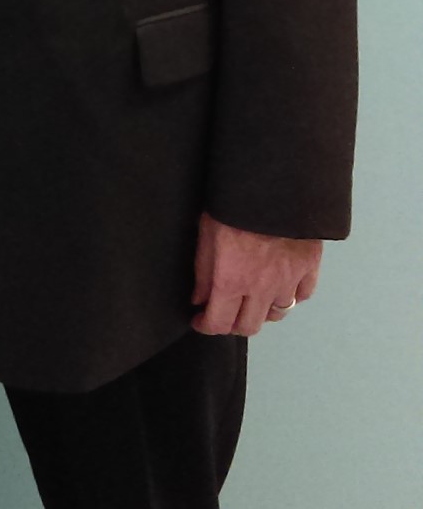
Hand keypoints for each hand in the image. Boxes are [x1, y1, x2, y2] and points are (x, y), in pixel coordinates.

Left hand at [191, 210, 322, 337]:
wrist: (275, 181)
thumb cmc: (234, 203)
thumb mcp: (207, 232)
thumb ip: (203, 270)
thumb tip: (199, 298)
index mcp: (232, 281)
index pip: (219, 323)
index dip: (206, 325)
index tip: (200, 319)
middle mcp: (262, 288)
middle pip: (249, 326)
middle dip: (232, 323)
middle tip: (224, 310)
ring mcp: (289, 280)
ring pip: (277, 313)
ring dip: (262, 311)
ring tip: (253, 298)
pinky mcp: (309, 266)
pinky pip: (303, 295)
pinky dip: (292, 295)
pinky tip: (282, 285)